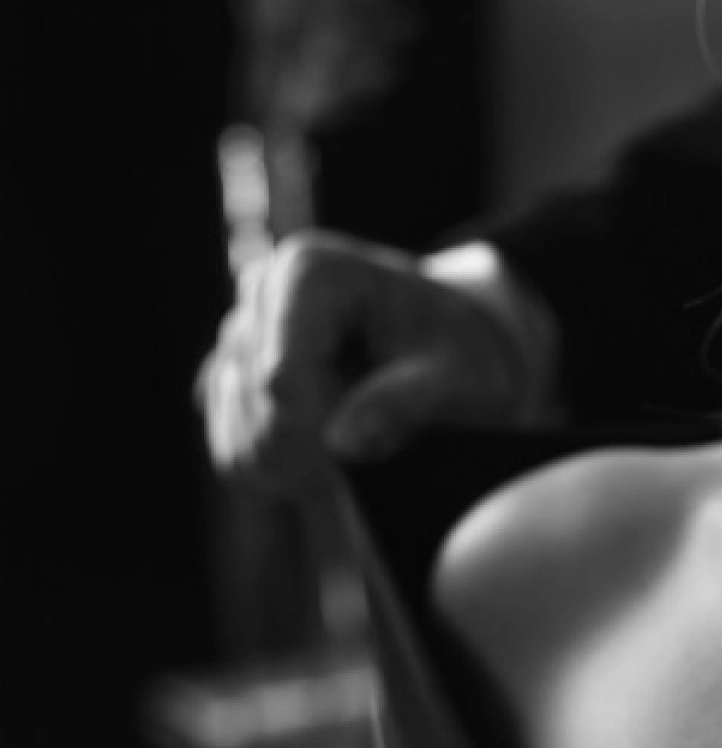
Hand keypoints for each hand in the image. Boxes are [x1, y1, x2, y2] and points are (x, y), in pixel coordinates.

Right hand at [199, 232, 551, 493]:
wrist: (454, 345)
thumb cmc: (461, 353)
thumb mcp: (457, 377)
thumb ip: (405, 404)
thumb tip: (341, 444)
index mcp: (309, 273)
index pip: (280, 378)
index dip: (321, 431)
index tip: (367, 454)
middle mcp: (261, 292)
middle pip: (257, 406)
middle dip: (316, 450)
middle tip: (378, 454)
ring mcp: (241, 334)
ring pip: (241, 432)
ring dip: (301, 466)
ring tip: (363, 451)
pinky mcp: (234, 377)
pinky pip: (234, 448)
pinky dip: (280, 474)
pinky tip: (328, 468)